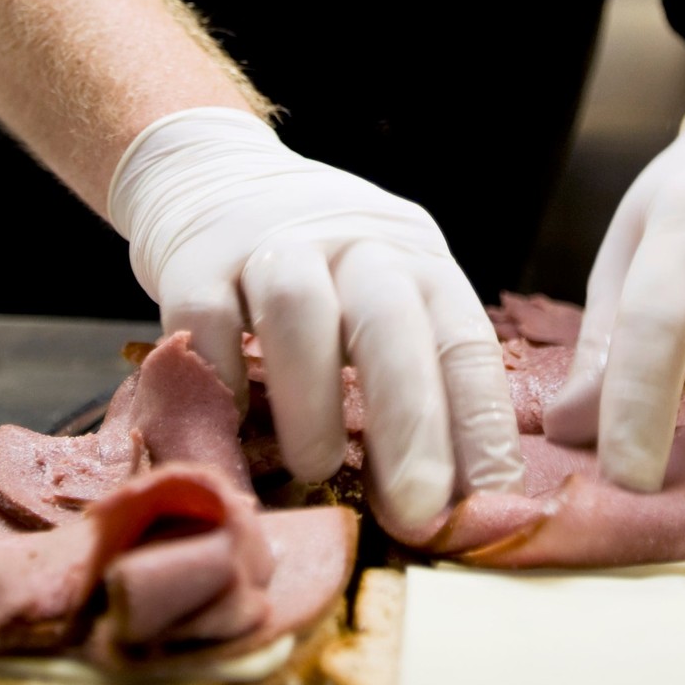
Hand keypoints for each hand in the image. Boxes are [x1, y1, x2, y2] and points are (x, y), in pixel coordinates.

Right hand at [108, 107, 522, 525]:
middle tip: (417, 512)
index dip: (482, 424)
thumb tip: (451, 497)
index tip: (492, 500)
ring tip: (317, 468)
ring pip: (299, 313)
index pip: (465, 340)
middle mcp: (354, 243)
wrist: (214, 172)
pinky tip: (234, 424)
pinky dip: (221, 377)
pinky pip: (205, 320)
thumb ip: (416, 373)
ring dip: (313, 403)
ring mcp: (270, 243)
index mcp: (417, 259)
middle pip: (390, 326)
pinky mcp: (193, 259)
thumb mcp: (387, 291)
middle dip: (411, 425)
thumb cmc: (321, 262)